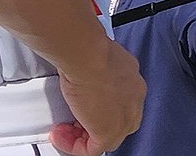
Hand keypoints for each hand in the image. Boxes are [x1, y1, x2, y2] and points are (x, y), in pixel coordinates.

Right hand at [50, 37, 145, 155]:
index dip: (101, 109)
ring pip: (106, 139)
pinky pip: (91, 150)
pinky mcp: (109, 132)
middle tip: (73, 120)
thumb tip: (86, 73)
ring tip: (63, 128)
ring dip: (82, 136)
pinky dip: (74, 146)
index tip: (83, 105)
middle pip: (119, 124)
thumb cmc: (89, 50)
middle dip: (94, 125)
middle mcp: (135, 99)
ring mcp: (125, 117)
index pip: (124, 104)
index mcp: (134, 81)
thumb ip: (98, 71)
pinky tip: (60, 134)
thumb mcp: (98, 60)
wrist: (87, 55)